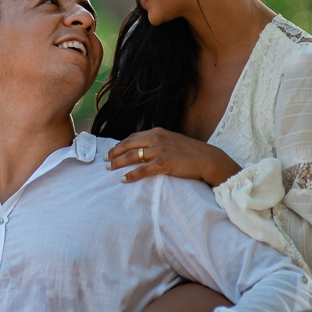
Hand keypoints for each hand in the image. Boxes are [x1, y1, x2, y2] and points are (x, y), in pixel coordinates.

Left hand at [105, 127, 240, 185]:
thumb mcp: (172, 141)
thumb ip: (158, 142)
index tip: (111, 151)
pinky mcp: (163, 163)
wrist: (207, 158)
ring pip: (132, 156)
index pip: (133, 137)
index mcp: (158, 132)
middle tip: (105, 160)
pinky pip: (142, 169)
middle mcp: (157, 138)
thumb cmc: (190, 152)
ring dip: (118, 163)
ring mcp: (160, 150)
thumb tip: (144, 149)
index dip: (120, 144)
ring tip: (109, 169)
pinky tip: (123, 179)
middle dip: (114, 153)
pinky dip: (131, 174)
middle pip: (128, 145)